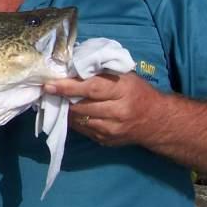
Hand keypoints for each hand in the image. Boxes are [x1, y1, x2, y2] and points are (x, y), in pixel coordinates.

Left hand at [44, 72, 162, 146]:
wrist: (157, 120)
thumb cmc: (138, 92)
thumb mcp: (125, 76)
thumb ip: (102, 71)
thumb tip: (73, 66)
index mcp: (123, 90)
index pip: (91, 88)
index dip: (68, 87)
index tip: (50, 85)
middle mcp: (118, 111)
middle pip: (82, 106)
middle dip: (63, 99)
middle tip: (49, 91)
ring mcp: (112, 129)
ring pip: (80, 120)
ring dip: (66, 110)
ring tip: (58, 100)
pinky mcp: (107, 140)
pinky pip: (83, 130)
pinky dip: (74, 120)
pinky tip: (70, 112)